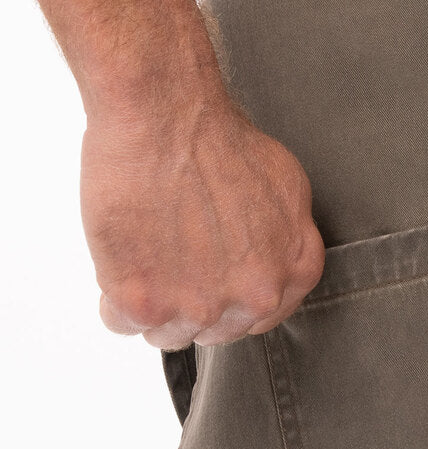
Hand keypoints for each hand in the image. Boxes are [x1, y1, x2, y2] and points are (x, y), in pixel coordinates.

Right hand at [82, 85, 324, 350]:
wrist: (165, 115)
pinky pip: (121, 323)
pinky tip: (122, 258)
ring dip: (153, 302)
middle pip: (213, 330)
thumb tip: (266, 264)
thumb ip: (285, 240)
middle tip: (172, 255)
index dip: (227, 294)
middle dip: (192, 299)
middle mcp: (255, 299)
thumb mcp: (286, 189)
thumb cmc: (219, 138)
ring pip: (166, 333)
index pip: (259, 316)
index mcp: (293, 272)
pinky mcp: (146, 304)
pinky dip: (114, 298)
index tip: (208, 274)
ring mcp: (201, 307)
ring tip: (147, 252)